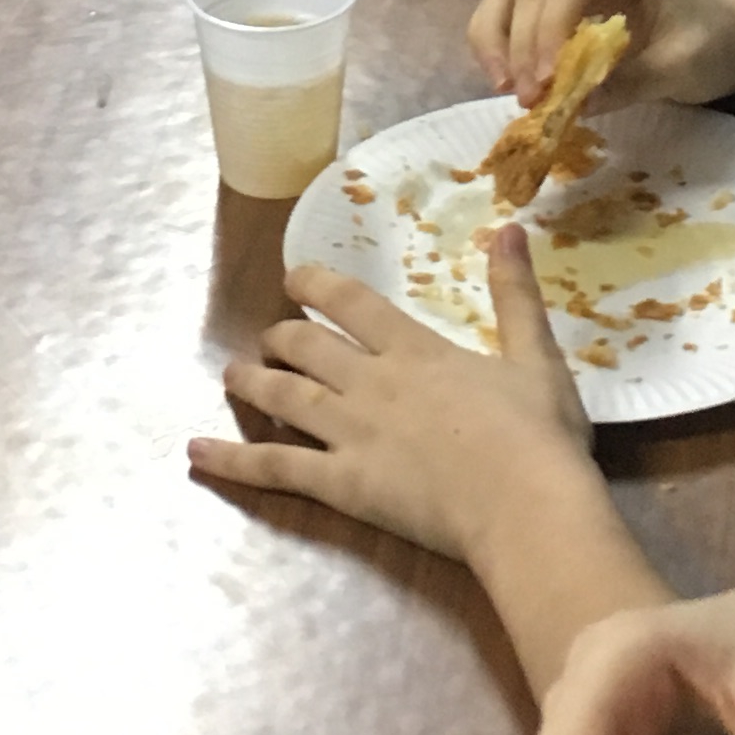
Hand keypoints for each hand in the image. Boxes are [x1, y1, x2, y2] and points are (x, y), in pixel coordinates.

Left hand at [188, 229, 594, 561]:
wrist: (525, 505)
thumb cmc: (538, 436)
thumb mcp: (536, 357)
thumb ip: (516, 294)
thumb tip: (510, 229)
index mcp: (416, 350)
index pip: (352, 304)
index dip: (317, 287)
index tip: (295, 280)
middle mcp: (372, 382)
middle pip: (307, 347)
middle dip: (283, 338)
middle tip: (270, 338)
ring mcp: (350, 433)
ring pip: (284, 396)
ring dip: (252, 383)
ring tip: (231, 376)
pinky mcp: (341, 484)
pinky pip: (274, 467)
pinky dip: (231, 459)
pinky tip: (196, 454)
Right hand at [469, 0, 734, 115]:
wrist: (727, 40)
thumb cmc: (712, 45)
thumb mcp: (682, 68)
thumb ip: (630, 81)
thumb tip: (573, 103)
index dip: (549, 32)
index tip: (549, 82)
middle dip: (521, 47)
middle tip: (530, 101)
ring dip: (495, 40)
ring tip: (503, 87)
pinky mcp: (558, 9)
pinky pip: (512, 15)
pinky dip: (502, 45)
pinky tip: (508, 81)